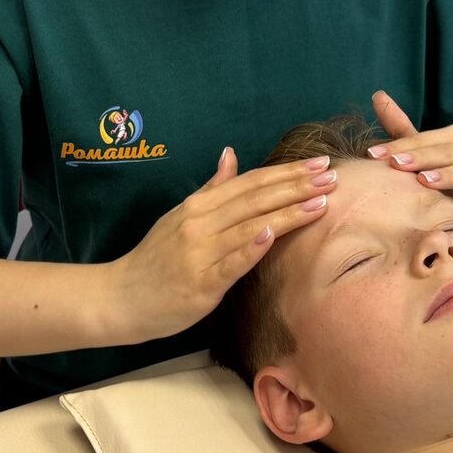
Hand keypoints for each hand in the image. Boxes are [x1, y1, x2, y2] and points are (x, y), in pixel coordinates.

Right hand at [106, 147, 333, 342]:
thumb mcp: (180, 216)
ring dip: (287, 212)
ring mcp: (199, 252)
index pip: (250, 182)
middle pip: (255, 198)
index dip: (286, 172)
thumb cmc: (156, 259)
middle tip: (332, 175)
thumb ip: (211, 188)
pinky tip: (272, 235)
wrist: (121, 297)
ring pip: (249, 226)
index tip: (318, 162)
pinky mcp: (200, 283)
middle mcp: (200, 222)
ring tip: (321, 202)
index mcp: (199, 205)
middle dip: (297, 186)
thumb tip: (230, 154)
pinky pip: (230, 263)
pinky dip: (251, 247)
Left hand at [368, 89, 452, 235]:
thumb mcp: (428, 162)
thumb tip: (378, 95)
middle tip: (396, 164)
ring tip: (426, 181)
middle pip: (448, 150)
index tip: (372, 155)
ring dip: (451, 173)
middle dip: (421, 156)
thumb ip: (405, 133)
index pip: (425, 139)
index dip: (400, 145)